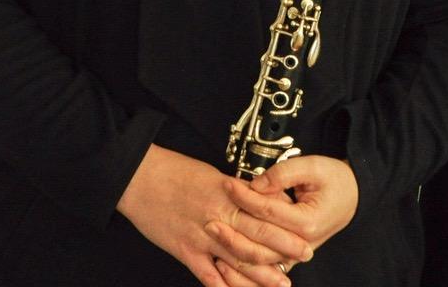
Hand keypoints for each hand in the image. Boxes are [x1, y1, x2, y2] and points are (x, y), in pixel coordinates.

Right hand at [116, 144, 312, 286]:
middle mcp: (220, 216)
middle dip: (285, 248)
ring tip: (282, 282)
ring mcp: (202, 236)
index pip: (266, 211)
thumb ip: (237, 191)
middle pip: (259, 235)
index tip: (306, 228)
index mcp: (229, 193)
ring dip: (262, 274)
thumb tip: (261, 199)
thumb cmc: (176, 172)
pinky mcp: (185, 250)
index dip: (287, 222)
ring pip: (238, 259)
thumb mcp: (212, 176)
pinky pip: (208, 275)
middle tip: (306, 255)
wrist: (141, 177)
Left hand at [214, 156, 358, 285]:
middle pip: (257, 244)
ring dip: (231, 254)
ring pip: (256, 264)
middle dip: (230, 230)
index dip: (244, 197)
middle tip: (210, 215)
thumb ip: (284, 174)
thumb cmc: (334, 180)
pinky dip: (240, 271)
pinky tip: (221, 264)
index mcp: (307, 222)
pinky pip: (261, 270)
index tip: (226, 184)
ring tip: (211, 237)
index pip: (267, 212)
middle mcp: (300, 245)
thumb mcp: (313, 166)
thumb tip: (255, 185)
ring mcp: (293, 256)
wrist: (352, 197)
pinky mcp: (287, 259)